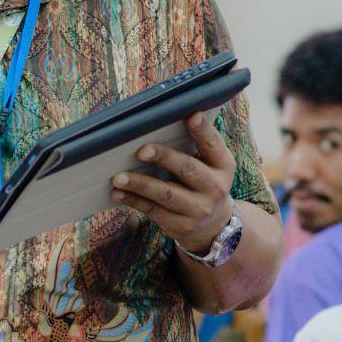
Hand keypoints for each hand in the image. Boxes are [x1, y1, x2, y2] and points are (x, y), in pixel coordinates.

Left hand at [111, 111, 237, 254]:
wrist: (212, 225)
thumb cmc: (203, 182)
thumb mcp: (210, 166)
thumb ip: (195, 145)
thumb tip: (161, 119)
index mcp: (223, 166)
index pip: (213, 144)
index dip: (203, 130)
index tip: (191, 115)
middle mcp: (215, 188)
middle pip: (188, 169)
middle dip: (164, 158)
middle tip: (142, 150)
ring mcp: (199, 210)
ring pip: (166, 194)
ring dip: (140, 184)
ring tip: (118, 177)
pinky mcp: (181, 225)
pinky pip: (153, 210)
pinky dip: (133, 200)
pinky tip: (118, 192)